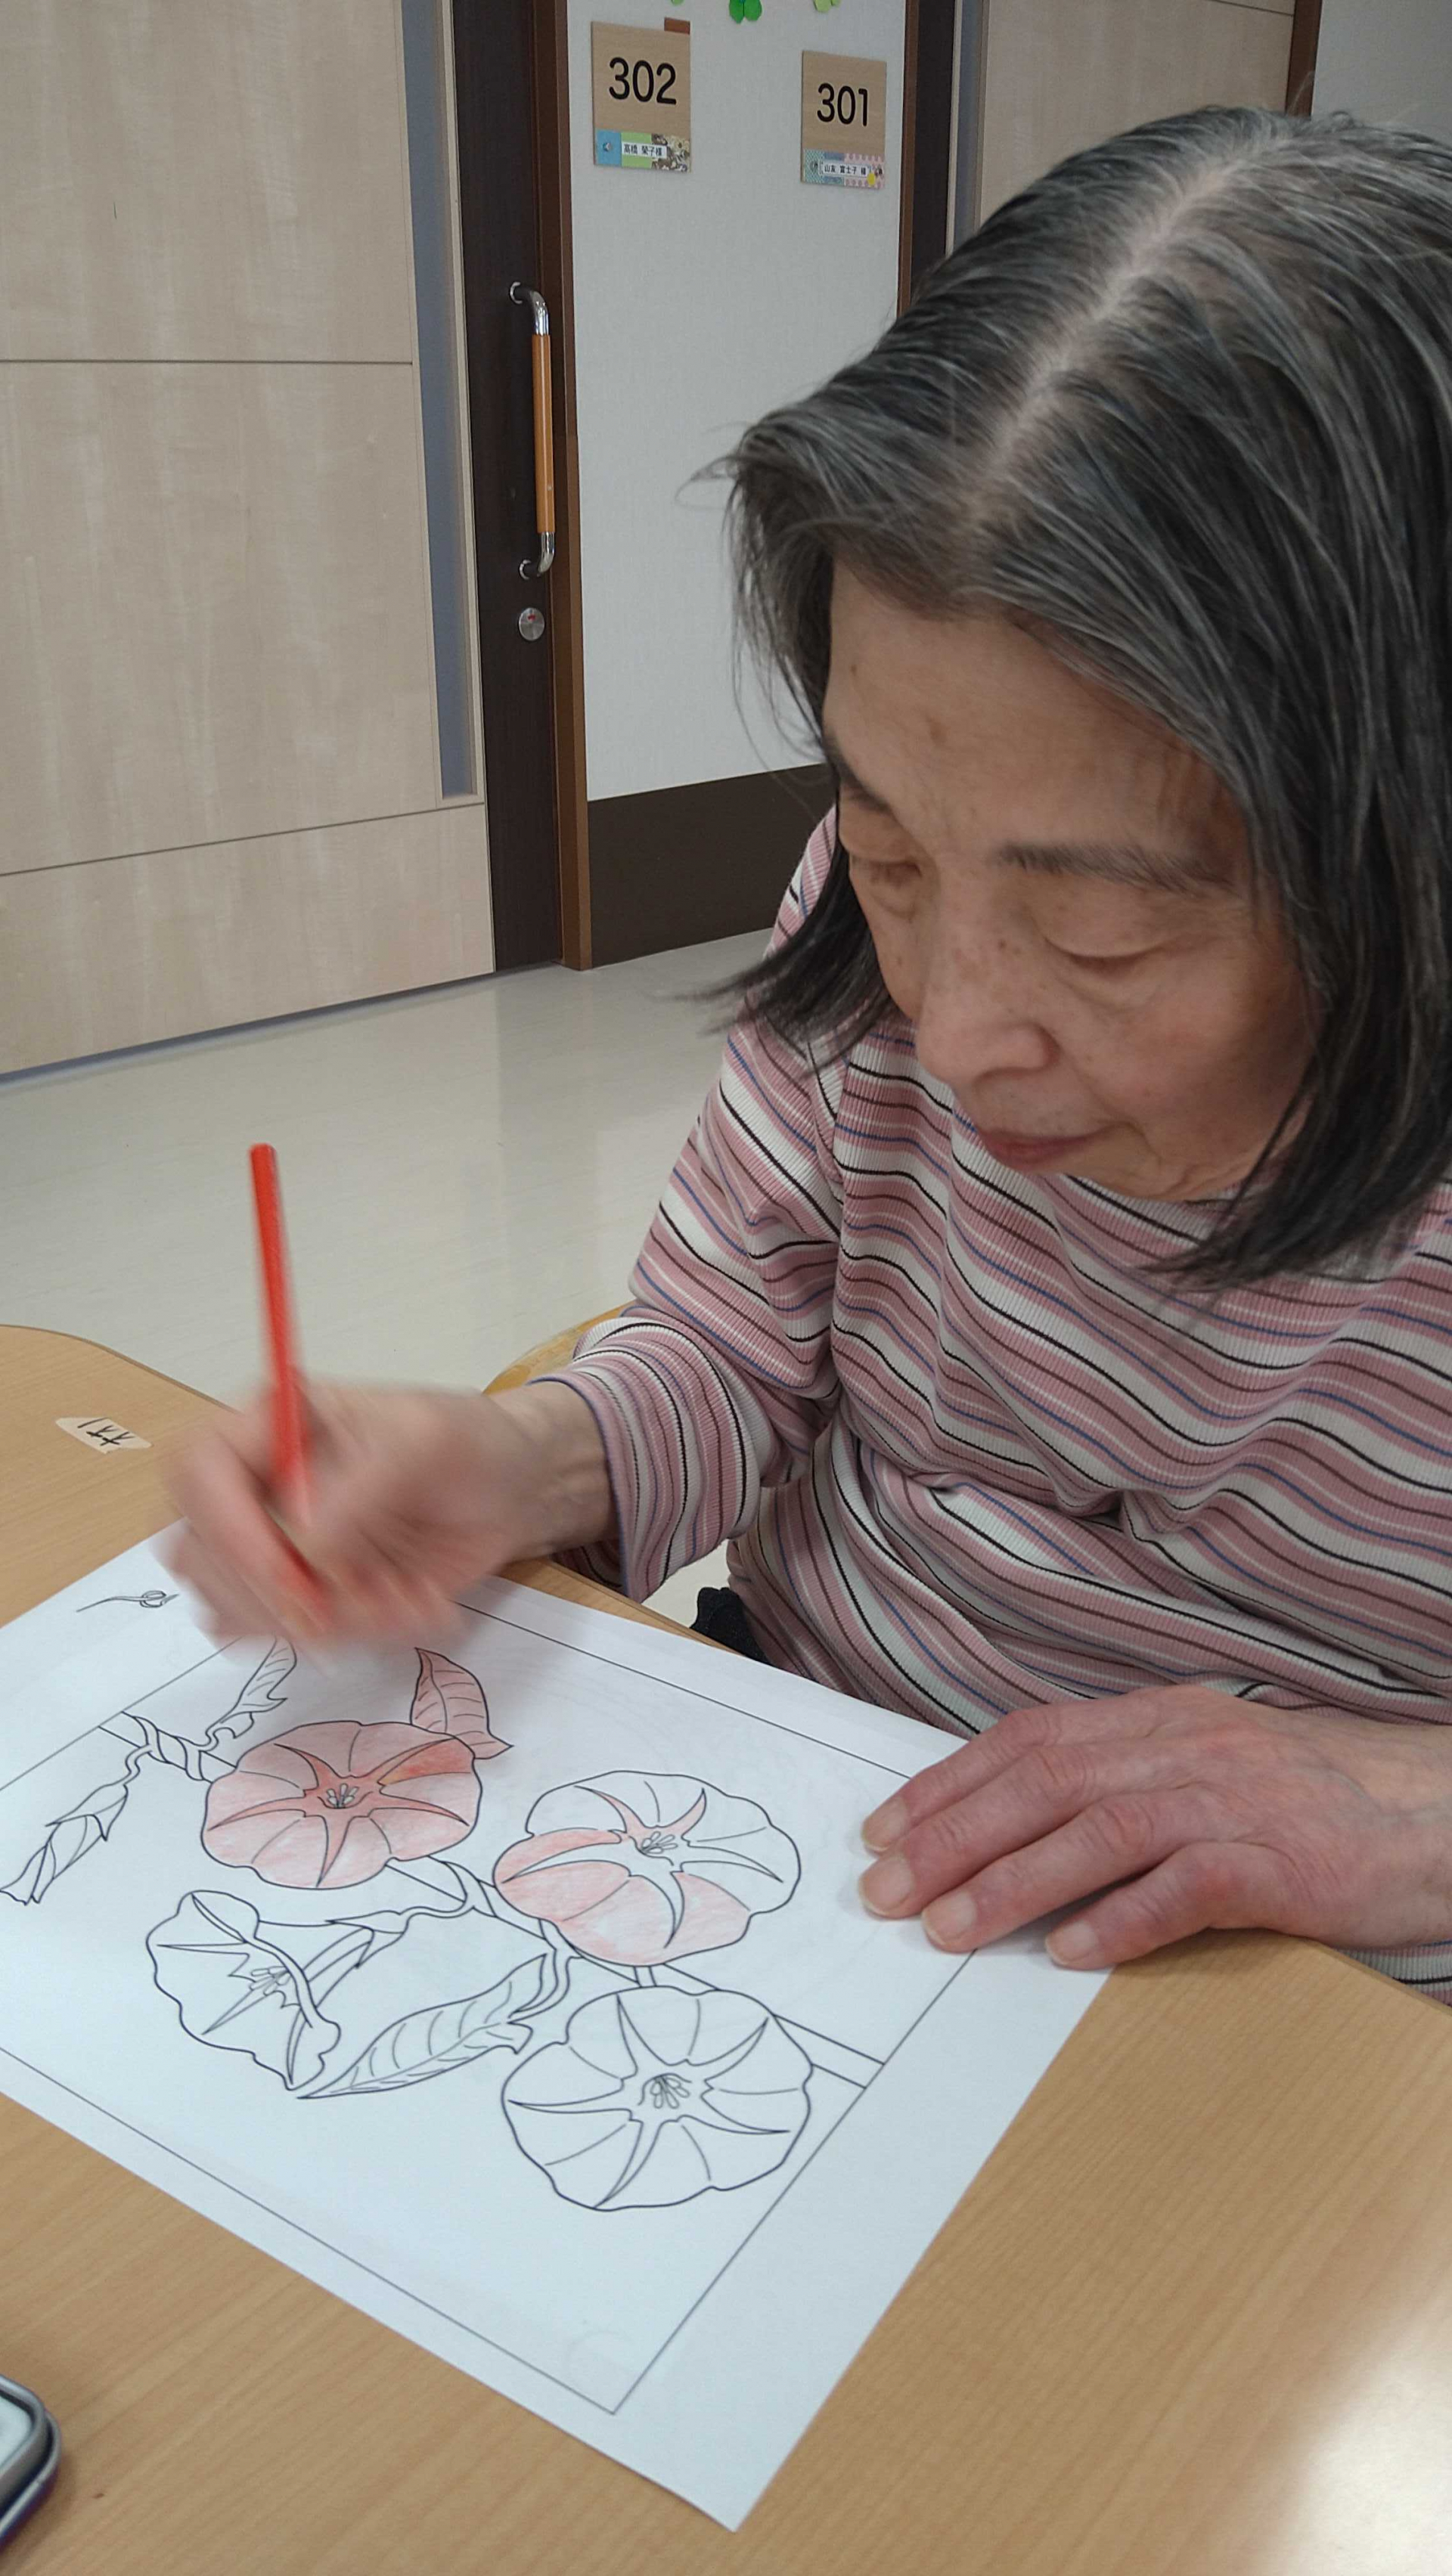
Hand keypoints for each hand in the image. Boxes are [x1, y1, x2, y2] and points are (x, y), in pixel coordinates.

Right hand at [164, 1379, 611, 1644]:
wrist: (507, 1493)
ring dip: (331, 1620)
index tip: (288, 1570)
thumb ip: (360, 1490)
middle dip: (282, 1594)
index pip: (197, 1472)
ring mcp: (272, 1551)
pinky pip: (292, 1641)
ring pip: (242, 1613)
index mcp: (266, 1426)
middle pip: (201, 1559)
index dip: (225, 1526)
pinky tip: (406, 1603)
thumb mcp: (424, 1442)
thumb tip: (304, 1550)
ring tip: (404, 1591)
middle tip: (370, 1593)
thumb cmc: (464, 1444)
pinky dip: (355, 1637)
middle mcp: (252, 1491)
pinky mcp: (302, 1599)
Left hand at [858, 1686, 1451, 1966]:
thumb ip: (1126, 1776)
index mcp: (1163, 1718)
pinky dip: (1120, 1918)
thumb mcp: (1213, 1759)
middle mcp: (1188, 1747)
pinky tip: (1068, 1952)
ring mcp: (1234, 1800)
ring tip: (948, 1930)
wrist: (1440, 1809)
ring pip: (1100, 1829)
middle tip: (886, 1890)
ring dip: (1012, 1881)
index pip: (1031, 1738)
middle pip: (1046, 1781)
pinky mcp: (1280, 1864)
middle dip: (953, 1836)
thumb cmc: (1318, 1796)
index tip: (884, 1829)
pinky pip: (1186, 1887)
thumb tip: (1021, 1818)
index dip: (950, 1782)